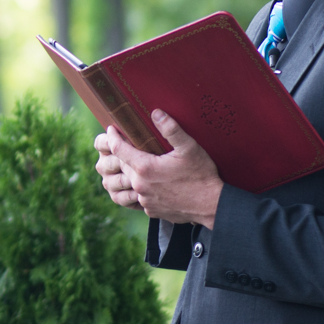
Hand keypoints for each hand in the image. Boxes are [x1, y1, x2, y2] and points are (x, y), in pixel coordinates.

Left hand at [103, 110, 224, 227]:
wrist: (212, 206)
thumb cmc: (201, 176)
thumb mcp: (189, 148)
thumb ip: (171, 129)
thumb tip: (156, 113)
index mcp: (145, 168)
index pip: (118, 149)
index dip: (112, 137)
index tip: (111, 129)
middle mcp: (140, 186)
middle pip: (123, 166)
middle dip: (123, 154)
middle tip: (128, 143)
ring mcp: (145, 201)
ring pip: (131, 183)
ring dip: (132, 172)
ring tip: (141, 163)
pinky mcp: (151, 210)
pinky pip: (141, 197)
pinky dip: (143, 188)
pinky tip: (153, 182)